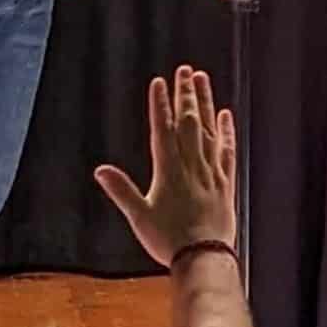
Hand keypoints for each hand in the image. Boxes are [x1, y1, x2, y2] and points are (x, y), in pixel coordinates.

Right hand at [93, 65, 236, 266]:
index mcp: (168, 169)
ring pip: (209, 130)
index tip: (159, 82)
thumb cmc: (168, 240)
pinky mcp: (225, 182)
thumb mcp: (139, 216)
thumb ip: (121, 190)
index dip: (160, 104)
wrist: (204, 257)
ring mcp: (210, 171)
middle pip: (188, 122)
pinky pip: (226, 150)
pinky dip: (226, 131)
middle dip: (185, 94)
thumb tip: (100, 170)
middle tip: (185, 69)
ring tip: (202, 80)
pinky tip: (225, 114)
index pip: (163, 128)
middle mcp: (191, 165)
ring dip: (205, 103)